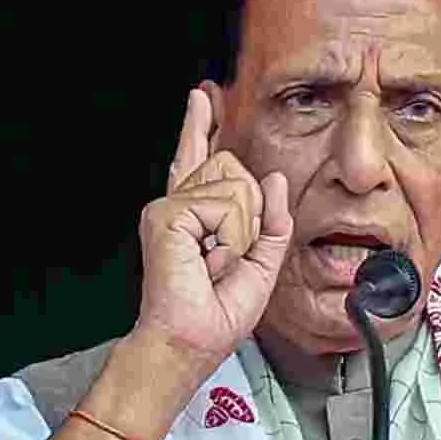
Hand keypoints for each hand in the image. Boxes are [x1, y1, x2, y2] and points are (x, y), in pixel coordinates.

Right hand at [133, 88, 292, 380]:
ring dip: (241, 234)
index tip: (202, 97)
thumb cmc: (215, 315)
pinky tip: (208, 261)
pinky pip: (227, 206)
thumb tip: (274, 180)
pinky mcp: (167, 213)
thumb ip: (273, 221)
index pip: (201, 158)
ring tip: (215, 263)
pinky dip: (230, 239)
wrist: (189, 342)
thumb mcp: (262, 265)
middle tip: (225, 258)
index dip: (201, 125)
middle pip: (234, 167)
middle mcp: (179, 205)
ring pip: (237, 187)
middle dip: (250, 216)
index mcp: (196, 215)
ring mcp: (170, 207)